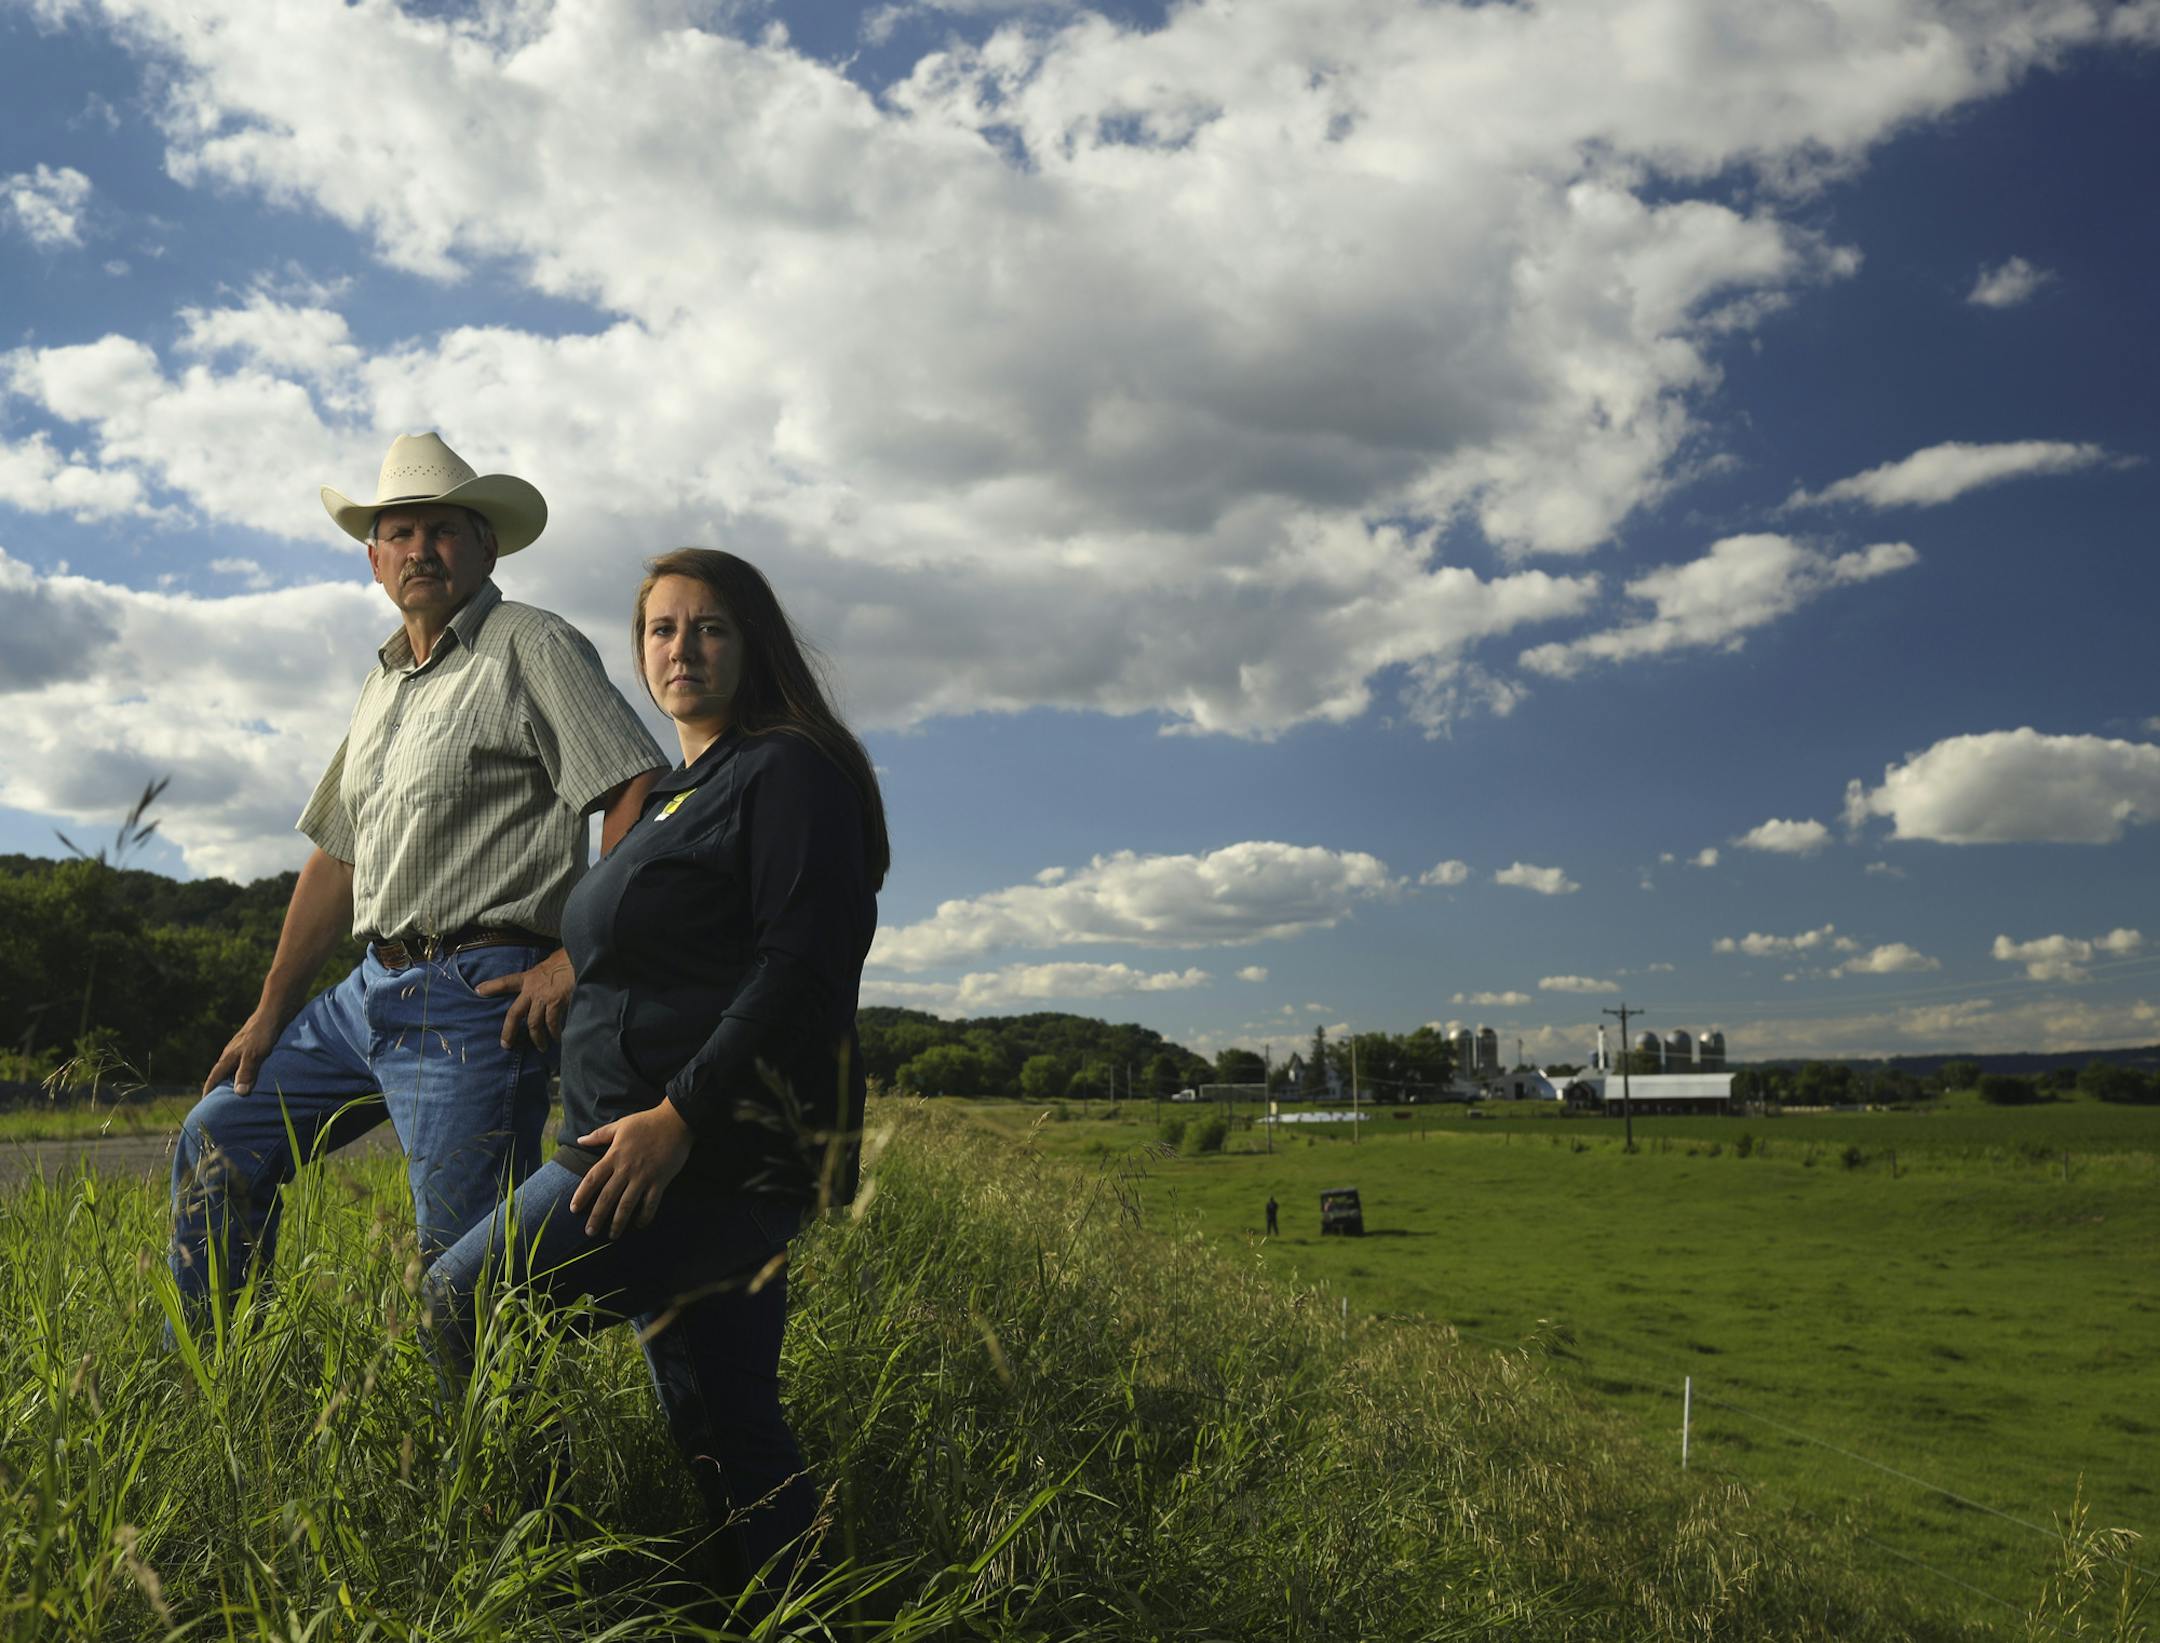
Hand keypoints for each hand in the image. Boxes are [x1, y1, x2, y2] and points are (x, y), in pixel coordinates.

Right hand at [204, 1006, 285, 1095]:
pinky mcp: (254, 1044)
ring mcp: (242, 1048)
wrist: (275, 1010)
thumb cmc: (263, 1032)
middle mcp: (232, 1053)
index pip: (214, 1077)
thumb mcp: (255, 1054)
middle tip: (218, 1102)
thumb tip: (239, 1093)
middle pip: (222, 1073)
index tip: (204, 1103)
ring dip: (233, 1079)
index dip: (209, 1090)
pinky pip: (246, 1062)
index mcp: (229, 1057)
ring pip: (234, 1067)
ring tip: (236, 1093)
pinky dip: (246, 1071)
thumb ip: (247, 1072)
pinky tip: (254, 1075)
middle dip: (219, 1086)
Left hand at [476, 952, 573, 1049]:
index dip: (492, 986)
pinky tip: (557, 1039)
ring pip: (534, 1024)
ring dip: (537, 1038)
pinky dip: (554, 1033)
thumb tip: (548, 983)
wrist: (580, 957)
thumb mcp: (550, 964)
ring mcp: (544, 997)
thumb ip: (544, 977)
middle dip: (509, 1031)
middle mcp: (533, 989)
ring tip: (542, 1047)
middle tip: (506, 1045)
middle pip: (515, 1014)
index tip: (478, 991)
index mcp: (529, 978)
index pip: (507, 982)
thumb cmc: (568, 959)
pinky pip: (552, 1023)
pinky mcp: (556, 1003)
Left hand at [571, 1102, 694, 1238]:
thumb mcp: (620, 1125)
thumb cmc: (647, 1122)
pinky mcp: (660, 1181)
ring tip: (612, 1236)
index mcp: (614, 1155)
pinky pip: (650, 1204)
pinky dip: (644, 1216)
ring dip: (618, 1222)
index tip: (574, 1209)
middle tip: (589, 1232)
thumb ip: (599, 1135)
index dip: (581, 1195)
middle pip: (607, 1197)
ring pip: (627, 1204)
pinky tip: (639, 1225)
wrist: (676, 1121)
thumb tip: (580, 1140)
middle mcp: (626, 1169)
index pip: (592, 1179)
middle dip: (597, 1216)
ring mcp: (643, 1176)